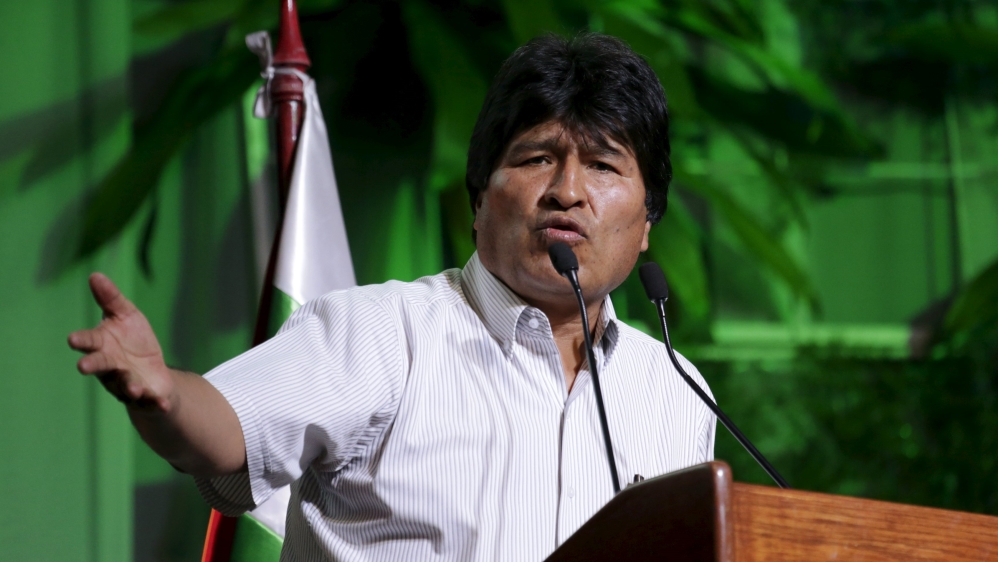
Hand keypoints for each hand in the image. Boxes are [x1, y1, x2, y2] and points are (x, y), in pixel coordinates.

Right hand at [68, 273, 173, 411]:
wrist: (153, 371)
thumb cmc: (134, 340)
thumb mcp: (126, 315)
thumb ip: (111, 298)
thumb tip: (95, 274)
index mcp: (103, 345)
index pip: (89, 341)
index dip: (82, 340)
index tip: (72, 338)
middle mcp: (110, 366)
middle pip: (100, 366)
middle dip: (92, 365)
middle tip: (83, 366)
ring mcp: (126, 383)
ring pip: (124, 386)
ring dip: (128, 386)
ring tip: (135, 388)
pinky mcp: (145, 397)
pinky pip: (150, 402)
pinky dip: (156, 403)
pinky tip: (163, 403)